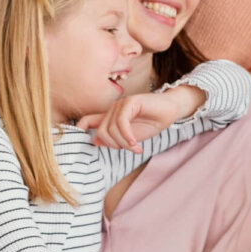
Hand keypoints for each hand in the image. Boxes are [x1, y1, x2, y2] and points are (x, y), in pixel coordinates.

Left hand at [79, 86, 203, 151]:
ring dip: (124, 143)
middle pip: (101, 132)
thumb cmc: (152, 122)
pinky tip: (135, 142)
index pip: (87, 120)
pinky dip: (127, 136)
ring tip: (136, 147)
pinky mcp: (130, 102)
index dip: (79, 129)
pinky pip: (121, 123)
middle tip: (130, 149)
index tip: (81, 140)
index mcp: (110, 117)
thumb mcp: (131, 136)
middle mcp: (112, 109)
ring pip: (111, 129)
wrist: (170, 111)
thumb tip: (95, 140)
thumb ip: (114, 138)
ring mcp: (121, 104)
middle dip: (114, 145)